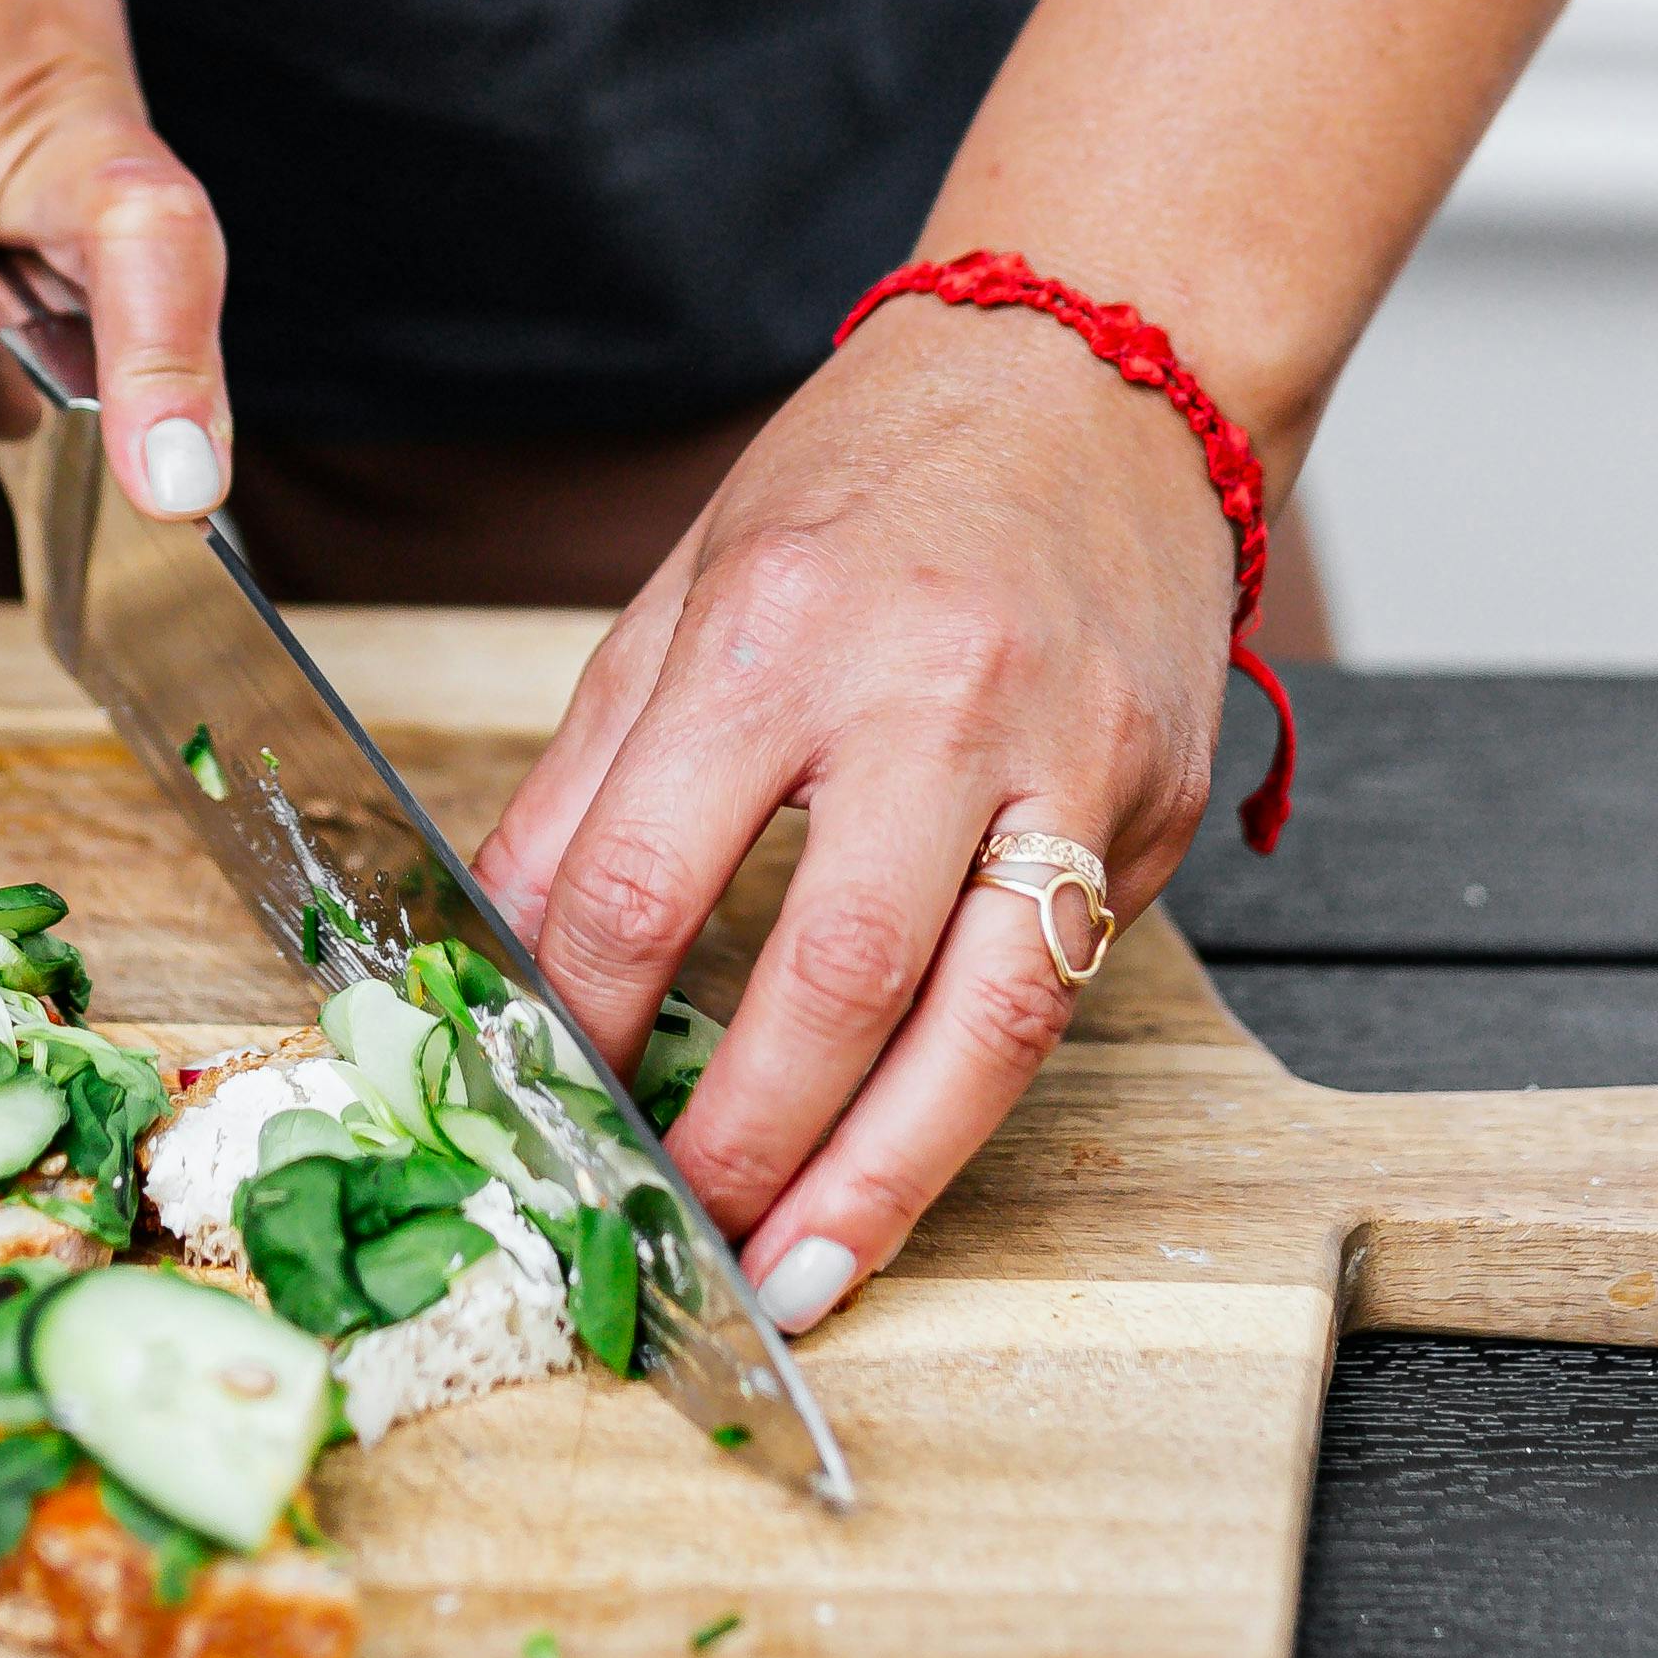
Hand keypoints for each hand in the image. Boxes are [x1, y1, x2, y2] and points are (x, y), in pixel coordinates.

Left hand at [470, 300, 1234, 1330]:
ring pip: (987, 1027)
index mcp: (781, 629)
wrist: (1095, 378)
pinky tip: (903, 1165)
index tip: (538, 1107)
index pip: (643, 878)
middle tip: (671, 1241)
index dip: (579, 1024)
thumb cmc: (874, 479)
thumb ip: (592, 779)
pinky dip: (974, 1098)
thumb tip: (498, 953)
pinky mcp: (1159, 813)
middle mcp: (936, 699)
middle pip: (830, 980)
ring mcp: (1070, 763)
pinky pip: (1061, 988)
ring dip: (883, 1182)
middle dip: (741, 1143)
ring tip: (797, 1278)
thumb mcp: (690, 590)